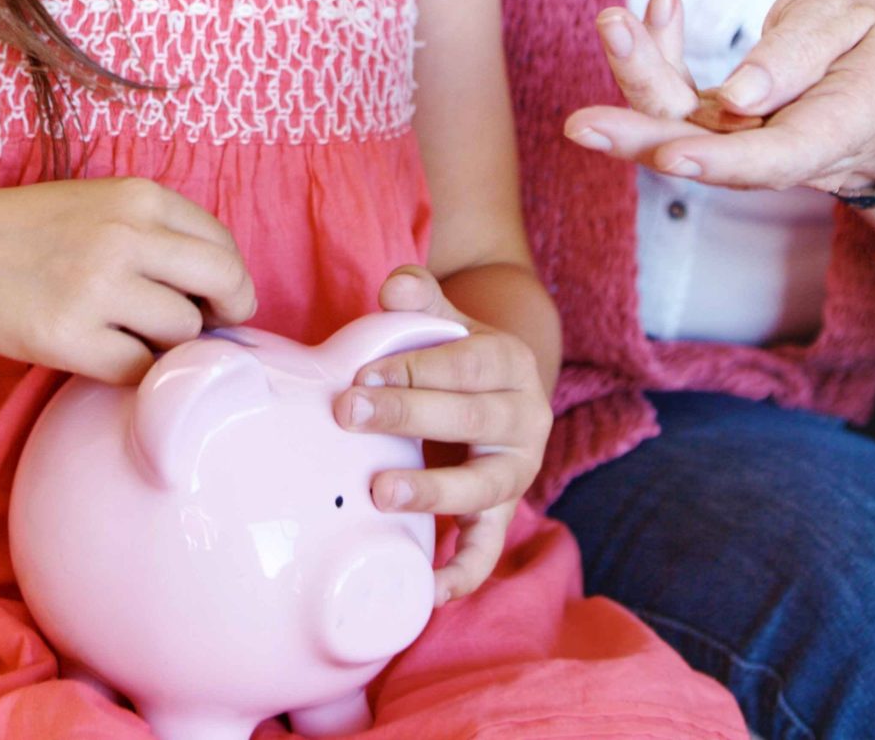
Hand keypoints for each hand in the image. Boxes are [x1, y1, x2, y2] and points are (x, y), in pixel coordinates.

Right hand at [0, 178, 255, 383]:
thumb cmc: (32, 233)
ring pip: (184, 332)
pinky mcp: (68, 336)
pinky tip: (108, 356)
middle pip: (225, 285)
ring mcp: (96, 286)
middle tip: (204, 331)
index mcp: (138, 197)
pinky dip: (134, 372)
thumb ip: (159, 232)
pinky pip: (140, 370)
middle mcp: (124, 235)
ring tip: (132, 336)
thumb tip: (226, 290)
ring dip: (168, 345)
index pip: (224, 246)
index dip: (228, 282)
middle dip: (227, 314)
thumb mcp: (101, 204)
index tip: (212, 302)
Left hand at [331, 266, 551, 603]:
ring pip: (485, 488)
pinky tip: (425, 589)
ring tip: (380, 494)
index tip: (362, 374)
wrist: (494, 391)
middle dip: (409, 417)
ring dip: (434, 491)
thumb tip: (396, 286)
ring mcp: (516, 472)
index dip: (416, 368)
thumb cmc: (453, 357)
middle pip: (473, 421)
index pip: (468, 365)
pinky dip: (463, 572)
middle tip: (349, 415)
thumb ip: (420, 300)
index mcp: (511, 365)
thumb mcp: (444, 321)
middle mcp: (525, 419)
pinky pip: (488, 548)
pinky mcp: (501, 514)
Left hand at [565, 0, 874, 197]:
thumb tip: (739, 95)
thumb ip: (800, 55)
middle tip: (580, 125)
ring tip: (612, 21)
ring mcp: (737, 137)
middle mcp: (772, 148)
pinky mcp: (713, 117)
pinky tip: (661, 3)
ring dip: (636, 74)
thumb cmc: (874, 49)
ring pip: (676, 117)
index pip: (772, 160)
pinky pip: (677, 89)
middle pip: (701, 148)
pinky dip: (661, 48)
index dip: (718, 161)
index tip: (669, 155)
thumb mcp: (857, 26)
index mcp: (830, 135)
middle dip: (638, 137)